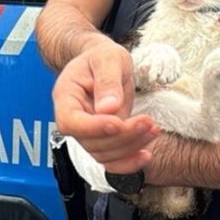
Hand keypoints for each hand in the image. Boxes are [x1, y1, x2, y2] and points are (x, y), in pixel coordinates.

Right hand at [52, 41, 158, 172]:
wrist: (103, 62)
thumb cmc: (102, 56)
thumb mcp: (108, 58)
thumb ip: (108, 81)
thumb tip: (109, 108)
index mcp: (65, 96)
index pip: (71, 122)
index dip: (93, 127)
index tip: (118, 123)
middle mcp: (73, 119)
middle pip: (90, 142)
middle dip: (122, 136)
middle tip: (147, 122)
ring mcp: (87, 132)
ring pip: (103, 155)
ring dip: (130, 147)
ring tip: (153, 129)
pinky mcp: (102, 140)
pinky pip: (111, 161)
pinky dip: (128, 163)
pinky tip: (146, 155)